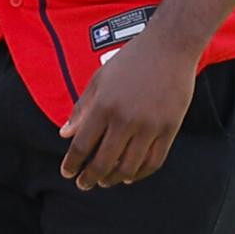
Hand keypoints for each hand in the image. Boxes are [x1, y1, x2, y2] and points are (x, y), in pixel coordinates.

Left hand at [58, 33, 197, 189]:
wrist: (168, 49)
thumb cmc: (130, 61)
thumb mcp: (98, 80)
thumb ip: (81, 109)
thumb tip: (64, 133)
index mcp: (104, 105)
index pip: (83, 144)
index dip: (73, 163)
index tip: (67, 173)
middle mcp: (125, 119)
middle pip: (104, 161)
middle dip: (90, 177)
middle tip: (83, 184)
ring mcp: (149, 126)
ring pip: (129, 166)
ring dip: (113, 179)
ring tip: (104, 182)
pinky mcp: (169, 130)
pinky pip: (153, 161)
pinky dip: (139, 174)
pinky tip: (129, 176)